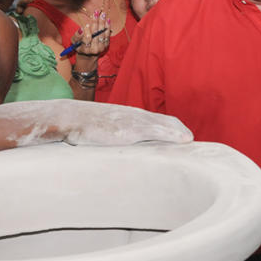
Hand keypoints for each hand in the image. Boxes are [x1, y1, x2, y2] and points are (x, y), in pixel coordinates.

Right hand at [46, 100, 192, 144]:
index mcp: (130, 115)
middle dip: (180, 130)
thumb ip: (116, 133)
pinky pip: (158, 131)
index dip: (173, 127)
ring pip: (165, 125)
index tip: (183, 137)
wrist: (70, 118)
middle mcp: (136, 115)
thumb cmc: (84, 125)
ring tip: (191, 141)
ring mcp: (134, 121)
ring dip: (180, 133)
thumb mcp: (104, 128)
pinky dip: (173, 134)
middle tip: (191, 142)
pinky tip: (184, 139)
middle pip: (167, 120)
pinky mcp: (130, 130)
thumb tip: (119, 145)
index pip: (159, 119)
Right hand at [70, 12, 111, 57]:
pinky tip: (107, 20)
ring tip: (102, 14)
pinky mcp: (106, 45)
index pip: (86, 40)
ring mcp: (101, 47)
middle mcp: (94, 49)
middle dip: (95, 23)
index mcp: (85, 49)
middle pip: (95, 35)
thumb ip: (77, 36)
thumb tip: (81, 29)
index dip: (87, 32)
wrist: (89, 54)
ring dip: (102, 23)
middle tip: (96, 13)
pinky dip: (107, 27)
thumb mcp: (75, 42)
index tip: (86, 24)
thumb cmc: (80, 45)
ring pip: (102, 34)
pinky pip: (107, 35)